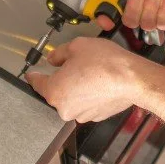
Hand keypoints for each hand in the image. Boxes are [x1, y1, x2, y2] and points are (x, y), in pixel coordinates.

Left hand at [25, 37, 147, 122]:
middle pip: (56, 91)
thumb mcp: (76, 46)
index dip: (34, 75)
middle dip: (62, 78)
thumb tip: (54, 58)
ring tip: (91, 71)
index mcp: (55, 91)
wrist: (132, 79)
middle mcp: (65, 108)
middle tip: (75, 64)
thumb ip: (59, 53)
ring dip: (76, 87)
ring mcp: (82, 114)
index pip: (37, 83)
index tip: (32, 74)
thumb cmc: (106, 63)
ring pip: (72, 98)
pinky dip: (89, 94)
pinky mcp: (96, 116)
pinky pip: (86, 103)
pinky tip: (98, 81)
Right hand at [101, 0, 164, 31]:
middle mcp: (138, 4)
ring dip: (152, 6)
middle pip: (128, 20)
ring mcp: (153, 11)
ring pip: (145, 24)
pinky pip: (162, 24)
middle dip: (135, 5)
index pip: (110, 9)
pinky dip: (164, 11)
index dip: (105, 17)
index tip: (107, 19)